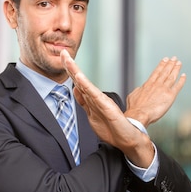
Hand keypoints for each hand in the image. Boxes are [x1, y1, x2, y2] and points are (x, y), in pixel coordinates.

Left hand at [61, 50, 154, 166]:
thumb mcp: (92, 114)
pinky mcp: (107, 107)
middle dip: (70, 66)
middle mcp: (96, 98)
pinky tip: (79, 77)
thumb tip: (76, 89)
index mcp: (91, 100)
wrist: (128, 139)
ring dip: (75, 71)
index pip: (78, 82)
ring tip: (67, 60)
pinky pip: (94, 95)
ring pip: (85, 84)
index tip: (63, 58)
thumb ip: (84, 102)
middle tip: (62, 52)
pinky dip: (86, 86)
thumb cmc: (113, 129)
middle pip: (80, 80)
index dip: (70, 70)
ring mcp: (101, 102)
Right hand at [125, 57, 186, 127]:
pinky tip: (184, 75)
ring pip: (172, 76)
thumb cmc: (134, 108)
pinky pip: (178, 86)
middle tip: (174, 58)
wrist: (139, 114)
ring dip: (176, 69)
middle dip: (170, 64)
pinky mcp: (170, 96)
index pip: (156, 72)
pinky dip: (181, 80)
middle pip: (165, 72)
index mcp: (148, 84)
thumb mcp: (133, 95)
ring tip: (179, 63)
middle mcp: (157, 85)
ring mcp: (164, 89)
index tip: (165, 59)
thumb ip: (138, 90)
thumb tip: (140, 88)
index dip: (161, 65)